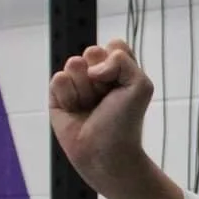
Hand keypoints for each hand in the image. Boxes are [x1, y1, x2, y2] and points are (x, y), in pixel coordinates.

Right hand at [48, 40, 152, 190]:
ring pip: (73, 64)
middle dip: (100, 75)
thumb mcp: (140, 86)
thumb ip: (124, 60)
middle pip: (91, 51)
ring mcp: (77, 84)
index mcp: (119, 69)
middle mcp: (97, 74)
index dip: (117, 63)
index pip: (114, 45)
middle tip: (105, 98)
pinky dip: (68, 96)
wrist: (106, 153)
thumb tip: (92, 66)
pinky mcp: (58, 96)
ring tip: (90, 106)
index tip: (121, 85)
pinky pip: (58, 79)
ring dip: (84, 88)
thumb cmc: (125, 123)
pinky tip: (75, 110)